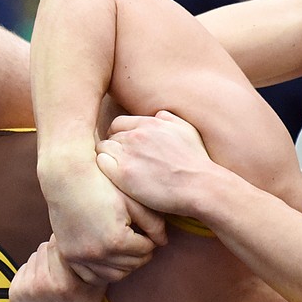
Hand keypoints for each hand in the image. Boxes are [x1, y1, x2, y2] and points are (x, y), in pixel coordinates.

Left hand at [9, 238, 106, 301]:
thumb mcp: (95, 292)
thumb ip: (92, 264)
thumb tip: (87, 236)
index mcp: (67, 282)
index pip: (61, 244)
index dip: (68, 244)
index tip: (72, 247)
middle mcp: (44, 283)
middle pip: (47, 246)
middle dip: (55, 252)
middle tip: (63, 263)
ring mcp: (26, 287)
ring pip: (35, 255)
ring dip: (44, 261)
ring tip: (54, 278)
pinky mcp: (14, 291)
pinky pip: (24, 267)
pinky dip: (33, 272)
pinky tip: (41, 288)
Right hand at [40, 149, 166, 286]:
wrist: (66, 178)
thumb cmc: (102, 183)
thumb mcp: (132, 200)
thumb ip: (153, 223)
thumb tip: (163, 242)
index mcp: (117, 240)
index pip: (146, 250)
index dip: (150, 240)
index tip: (147, 232)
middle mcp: (98, 254)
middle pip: (132, 264)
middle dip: (140, 253)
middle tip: (139, 241)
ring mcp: (81, 257)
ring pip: (114, 275)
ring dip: (124, 265)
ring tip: (126, 249)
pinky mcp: (69, 256)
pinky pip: (91, 276)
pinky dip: (103, 271)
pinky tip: (108, 258)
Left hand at [96, 110, 217, 215]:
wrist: (200, 185)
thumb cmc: (196, 161)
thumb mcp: (187, 130)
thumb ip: (169, 119)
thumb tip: (157, 115)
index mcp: (150, 124)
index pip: (119, 123)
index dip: (118, 135)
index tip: (122, 147)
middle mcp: (136, 135)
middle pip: (110, 136)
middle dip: (113, 148)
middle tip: (119, 162)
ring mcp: (128, 154)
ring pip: (103, 149)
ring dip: (107, 158)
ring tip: (115, 171)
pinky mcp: (123, 174)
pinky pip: (101, 164)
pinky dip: (104, 169)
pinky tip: (112, 177)